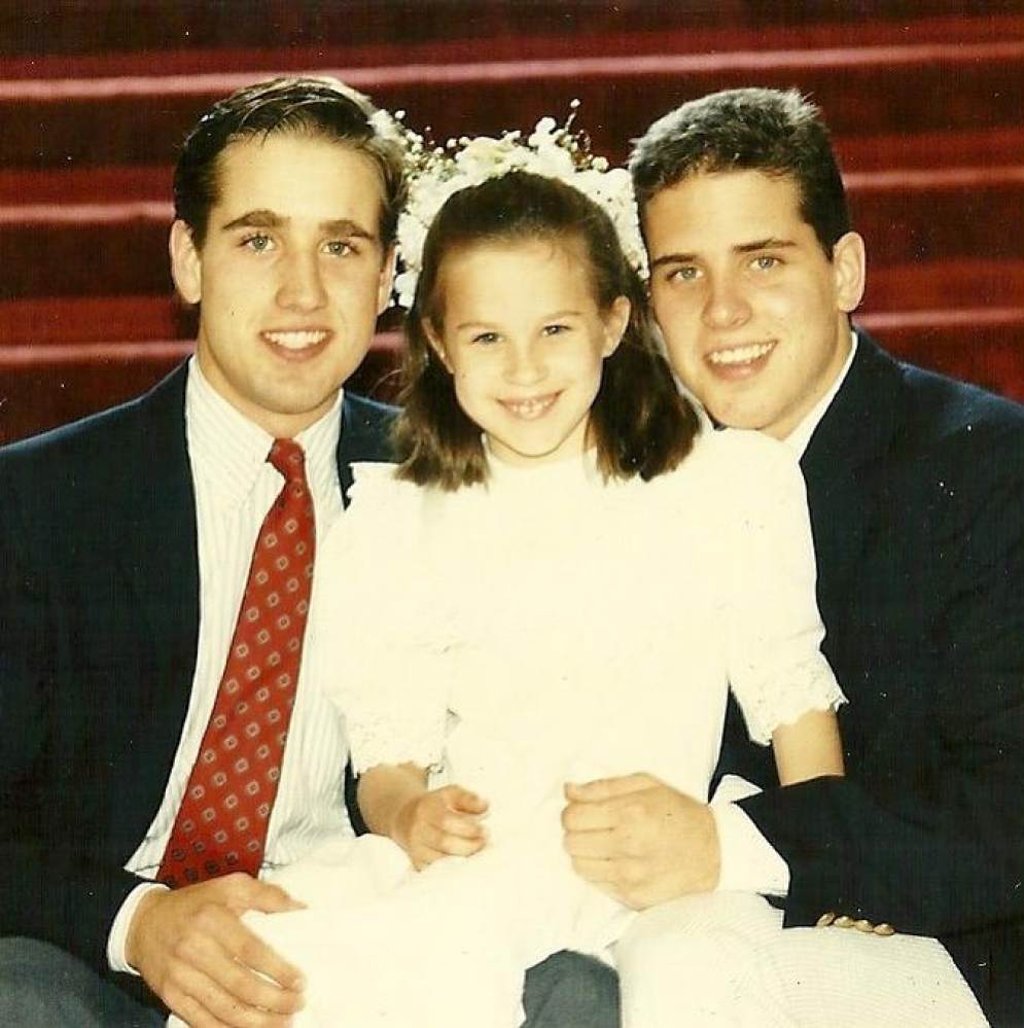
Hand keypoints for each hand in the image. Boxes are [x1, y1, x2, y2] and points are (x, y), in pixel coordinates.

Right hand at [126, 873, 305, 1027]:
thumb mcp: (231, 886)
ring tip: (282, 1022)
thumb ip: (268, 895)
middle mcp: (194, 949)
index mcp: (213, 918)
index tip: (300, 981)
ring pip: (224, 1009)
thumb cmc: (196, 903)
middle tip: (297, 1004)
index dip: (277, 969)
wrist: (145, 922)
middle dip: (274, 1001)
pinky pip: (202, 1021)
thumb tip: (301, 909)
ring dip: (257, 1022)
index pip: (250, 950)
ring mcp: (180, 976)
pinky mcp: (171, 996)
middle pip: (240, 984)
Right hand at [393, 784, 487, 868]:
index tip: (485, 831)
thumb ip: (469, 799)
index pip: (446, 821)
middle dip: (469, 845)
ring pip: (440, 860)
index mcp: (427, 808)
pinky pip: (436, 871)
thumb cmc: (436, 805)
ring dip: (463, 859)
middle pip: (443, 843)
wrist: (407, 817)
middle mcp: (418, 829)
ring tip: (477, 853)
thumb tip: (485, 807)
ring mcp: (416, 848)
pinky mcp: (417, 863)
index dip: (468, 828)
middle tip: (484, 843)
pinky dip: (453, 870)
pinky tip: (465, 863)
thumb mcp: (451, 793)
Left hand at [561, 773, 719, 908]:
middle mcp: (628, 846)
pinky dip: (599, 870)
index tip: (581, 810)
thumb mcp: (646, 784)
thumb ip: (603, 786)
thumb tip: (568, 791)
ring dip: (585, 852)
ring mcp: (630, 877)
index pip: (572, 817)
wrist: (715, 853)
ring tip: (605, 843)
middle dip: (576, 831)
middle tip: (594, 826)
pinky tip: (617, 860)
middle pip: (571, 842)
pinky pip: (595, 883)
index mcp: (630, 813)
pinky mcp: (632, 898)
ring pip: (579, 865)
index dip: (571, 811)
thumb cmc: (679, 813)